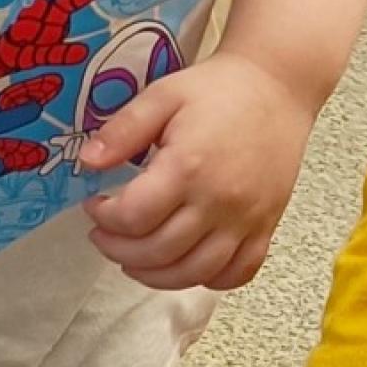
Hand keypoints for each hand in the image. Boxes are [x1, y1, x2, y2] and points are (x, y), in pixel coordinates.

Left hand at [83, 52, 310, 292]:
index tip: (94, 206)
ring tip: (133, 259)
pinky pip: (238, 273)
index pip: (134, 217)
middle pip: (159, 252)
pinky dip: (208, 280)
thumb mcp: (162, 96)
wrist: (278, 87)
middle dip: (118, 251)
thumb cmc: (218, 90)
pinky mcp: (267, 226)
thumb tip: (87, 162)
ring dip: (154, 275)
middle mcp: (219, 201)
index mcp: (188, 167)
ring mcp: (246, 219)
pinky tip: (184, 265)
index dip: (104, 219)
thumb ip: (122, 130)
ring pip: (194, 272)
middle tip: (104, 235)